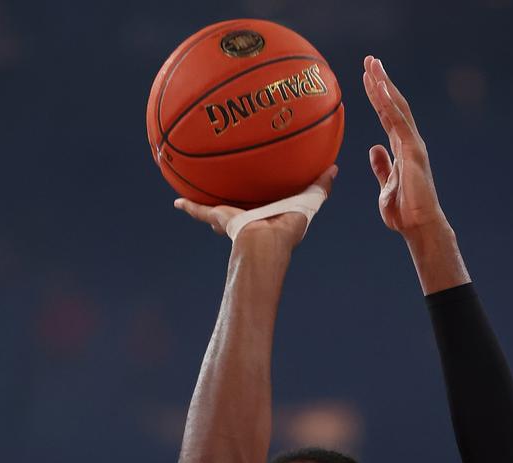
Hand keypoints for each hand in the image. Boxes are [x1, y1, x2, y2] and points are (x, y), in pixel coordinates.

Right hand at [173, 165, 337, 250]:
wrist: (264, 244)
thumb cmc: (287, 229)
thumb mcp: (307, 203)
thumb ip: (320, 187)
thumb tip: (335, 168)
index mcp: (268, 214)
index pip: (266, 201)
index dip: (265, 193)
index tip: (264, 183)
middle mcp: (249, 217)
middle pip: (240, 204)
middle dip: (235, 197)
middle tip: (232, 182)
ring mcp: (233, 219)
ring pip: (218, 209)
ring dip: (208, 201)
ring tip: (196, 187)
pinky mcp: (219, 219)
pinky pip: (199, 212)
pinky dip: (188, 206)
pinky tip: (177, 201)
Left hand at [363, 56, 448, 239]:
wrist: (419, 226)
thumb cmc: (404, 212)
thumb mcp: (385, 186)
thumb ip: (382, 166)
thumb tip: (374, 148)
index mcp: (402, 149)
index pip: (387, 116)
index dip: (377, 96)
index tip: (366, 78)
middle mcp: (409, 142)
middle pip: (394, 105)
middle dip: (382, 82)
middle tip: (370, 61)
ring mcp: (413, 145)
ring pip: (397, 108)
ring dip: (385, 86)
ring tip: (372, 66)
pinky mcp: (414, 152)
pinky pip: (400, 124)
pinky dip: (390, 106)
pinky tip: (381, 90)